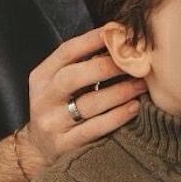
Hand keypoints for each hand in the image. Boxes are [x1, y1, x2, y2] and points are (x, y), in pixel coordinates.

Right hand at [16, 28, 146, 177]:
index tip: (118, 31)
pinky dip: (117, 117)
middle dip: (106, 67)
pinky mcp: (63, 145)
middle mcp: (43, 99)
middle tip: (133, 63)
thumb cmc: (60, 107)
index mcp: (42, 77)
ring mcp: (51, 123)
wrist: (39, 149)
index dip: (92, 40)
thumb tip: (118, 41)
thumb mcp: (60, 84)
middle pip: (73, 77)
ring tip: (141, 85)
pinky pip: (94, 129)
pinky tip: (134, 108)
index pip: (66, 52)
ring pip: (88, 104)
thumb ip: (82, 65)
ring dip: (119, 92)